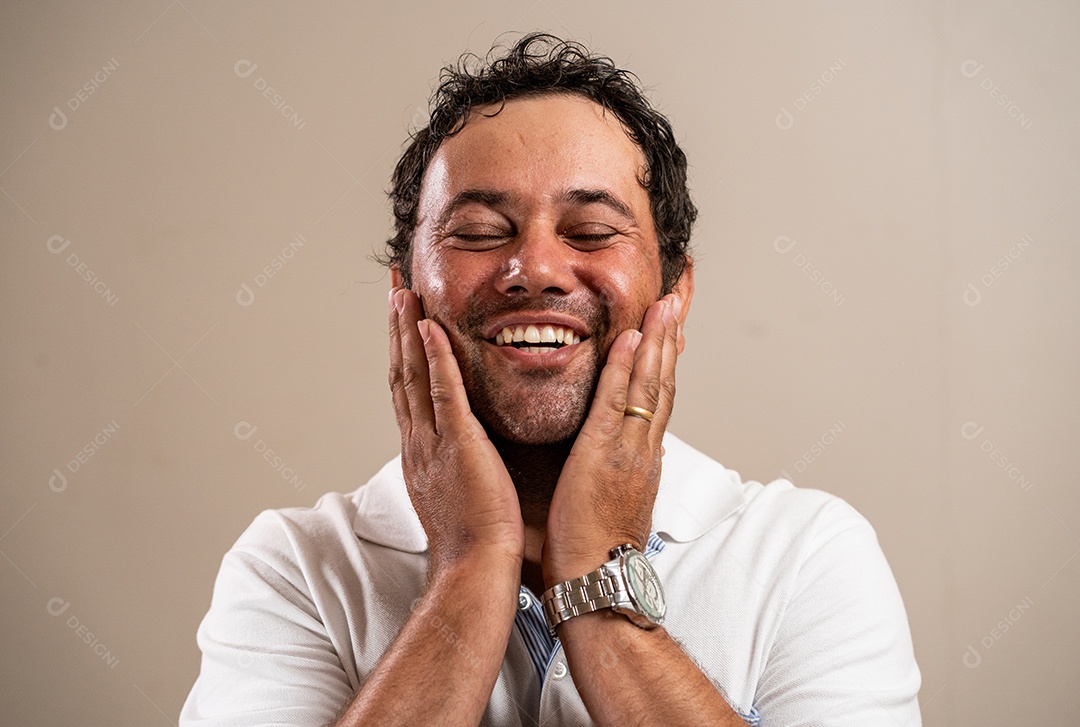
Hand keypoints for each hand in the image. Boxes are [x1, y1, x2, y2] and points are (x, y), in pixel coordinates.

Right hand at [388, 287, 523, 570]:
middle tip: (394, 288)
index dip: (402, 351)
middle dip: (396, 328)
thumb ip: (456, 464)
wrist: (474, 570)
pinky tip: (431, 326)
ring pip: (414, 375)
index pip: (406, 391)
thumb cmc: (474, 542)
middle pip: (401, 373)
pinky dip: (436, 357)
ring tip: (403, 292)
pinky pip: (443, 392)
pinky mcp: (458, 445)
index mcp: (420, 452)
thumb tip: (464, 450)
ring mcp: (433, 442)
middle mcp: (418, 442)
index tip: (401, 318)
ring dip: (407, 330)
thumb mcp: (457, 493)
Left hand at [542, 294, 682, 583]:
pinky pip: (618, 402)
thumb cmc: (597, 552)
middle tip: (675, 302)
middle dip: (670, 340)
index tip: (670, 333)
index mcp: (644, 460)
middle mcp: (644, 450)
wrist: (597, 581)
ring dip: (656, 342)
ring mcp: (628, 450)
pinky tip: (629, 338)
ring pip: (649, 386)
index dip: (665, 364)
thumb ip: (621, 477)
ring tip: (663, 305)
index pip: (660, 401)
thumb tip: (627, 465)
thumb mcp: (617, 505)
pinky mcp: (603, 454)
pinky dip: (626, 368)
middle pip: (664, 384)